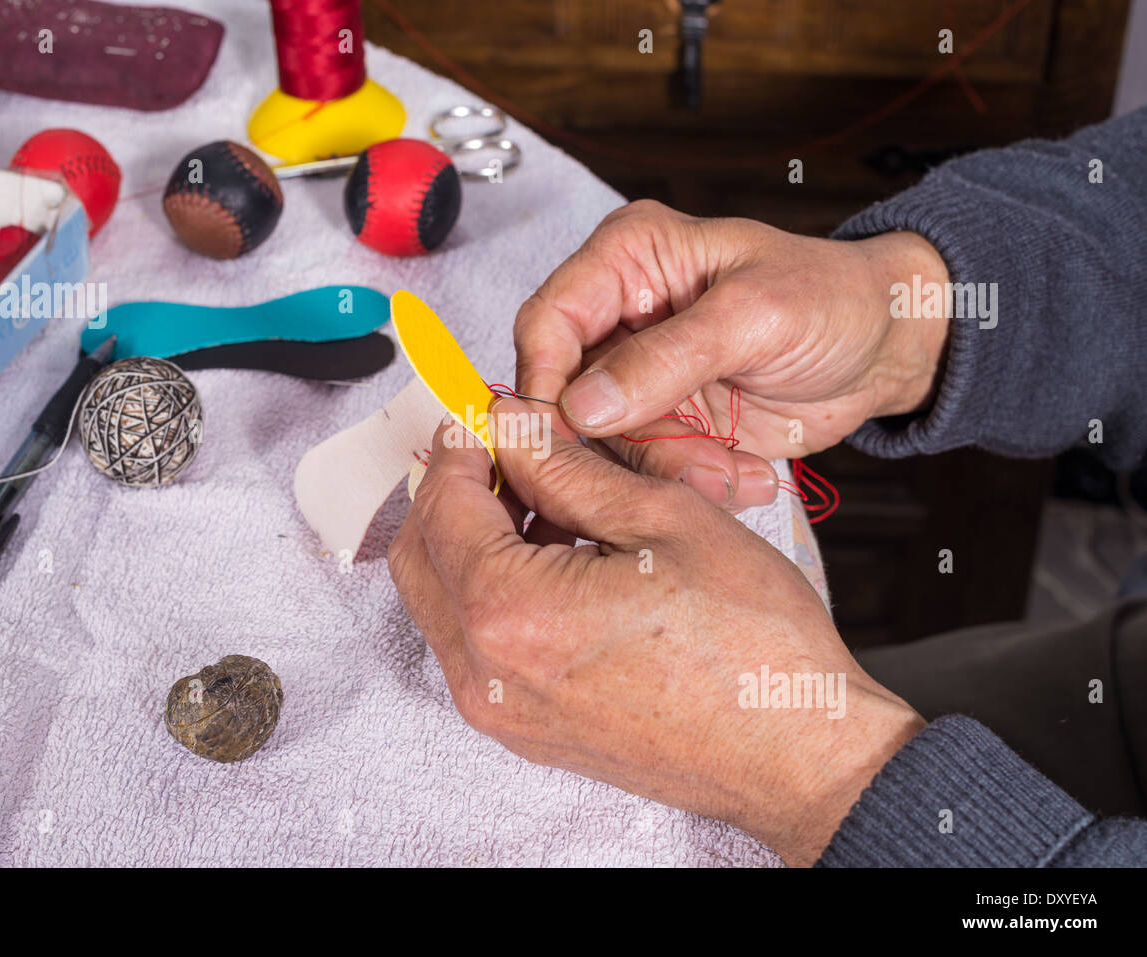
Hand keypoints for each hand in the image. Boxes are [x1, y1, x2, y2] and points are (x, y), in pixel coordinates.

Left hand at [389, 397, 925, 864]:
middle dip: (454, 489)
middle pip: (421, 553)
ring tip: (548, 501)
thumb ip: (566, 467)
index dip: (463, 442)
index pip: (442, 502)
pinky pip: (478, 644)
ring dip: (475, 540)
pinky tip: (559, 559)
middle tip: (509, 451)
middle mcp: (484, 672)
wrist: (797, 753)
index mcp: (509, 611)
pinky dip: (496, 591)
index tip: (494, 414)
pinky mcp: (524, 730)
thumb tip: (515, 430)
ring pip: (444, 600)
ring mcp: (499, 711)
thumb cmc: (751, 646)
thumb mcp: (662, 518)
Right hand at [514, 200, 949, 505]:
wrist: (890, 347)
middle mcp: (622, 316)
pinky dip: (697, 481)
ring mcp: (640, 375)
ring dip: (671, 468)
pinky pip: (650, 469)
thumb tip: (581, 405)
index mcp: (628, 259)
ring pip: (608, 444)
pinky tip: (748, 473)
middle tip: (683, 462)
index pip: (548, 320)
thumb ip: (664, 360)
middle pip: (568, 394)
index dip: (545, 379)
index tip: (567, 432)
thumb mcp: (753, 317)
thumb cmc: (833, 299)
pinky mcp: (666, 421)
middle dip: (622, 441)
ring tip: (732, 469)